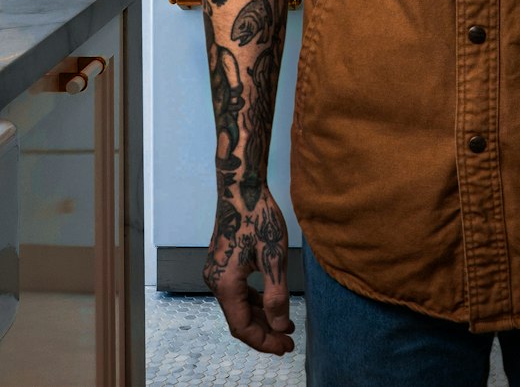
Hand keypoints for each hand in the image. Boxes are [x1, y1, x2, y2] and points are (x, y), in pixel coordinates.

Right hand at [203, 187, 294, 355]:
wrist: (240, 187)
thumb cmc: (258, 217)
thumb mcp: (274, 257)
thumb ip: (276, 295)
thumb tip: (280, 327)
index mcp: (226, 285)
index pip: (243, 328)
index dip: (264, 341)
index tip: (286, 347)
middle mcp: (215, 282)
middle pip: (239, 320)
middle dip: (264, 332)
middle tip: (288, 341)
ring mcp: (216, 272)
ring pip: (238, 306)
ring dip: (260, 317)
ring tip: (285, 324)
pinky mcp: (222, 263)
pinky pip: (237, 291)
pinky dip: (253, 301)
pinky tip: (271, 302)